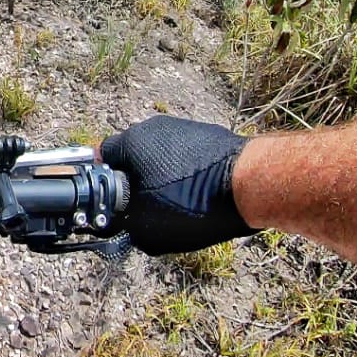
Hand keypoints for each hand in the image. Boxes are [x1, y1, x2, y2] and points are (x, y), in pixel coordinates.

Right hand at [100, 115, 255, 254]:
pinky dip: (189, 177)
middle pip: (134, 158)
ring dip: (164, 180)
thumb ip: (124, 228)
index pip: (101, 160)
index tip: (115, 208)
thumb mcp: (146, 229)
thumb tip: (124, 228)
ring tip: (178, 209)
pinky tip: (201, 200)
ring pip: (162, 158)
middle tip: (145, 212)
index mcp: (132, 141)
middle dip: (137, 185)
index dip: (105, 187)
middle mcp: (155, 127)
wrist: (254, 184)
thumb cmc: (192, 202)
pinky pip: (189, 159)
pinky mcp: (213, 136)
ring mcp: (187, 128)